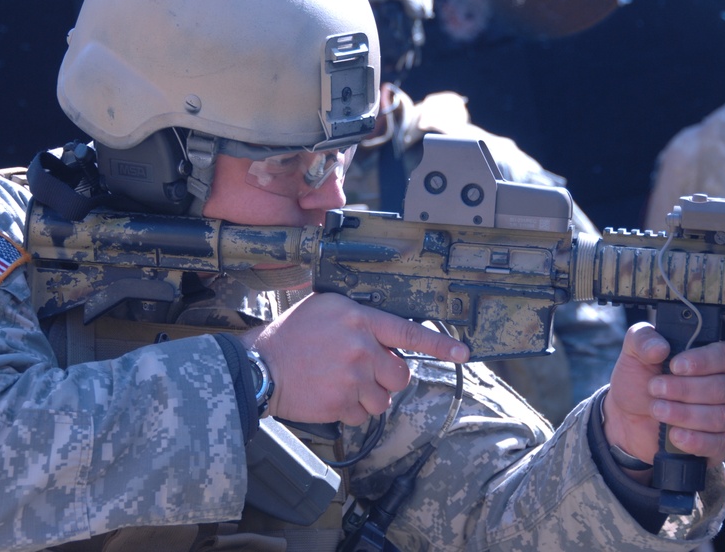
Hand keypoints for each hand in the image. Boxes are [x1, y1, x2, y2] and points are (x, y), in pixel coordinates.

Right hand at [240, 293, 469, 425]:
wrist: (260, 366)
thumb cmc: (292, 335)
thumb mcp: (327, 308)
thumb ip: (360, 319)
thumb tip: (388, 339)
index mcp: (359, 319)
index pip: (408, 332)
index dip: (439, 344)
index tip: (463, 353)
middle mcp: (360, 347)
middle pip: (399, 374)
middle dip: (386, 378)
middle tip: (363, 372)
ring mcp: (352, 377)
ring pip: (382, 399)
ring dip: (367, 396)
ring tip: (340, 383)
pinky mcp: (341, 402)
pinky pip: (362, 415)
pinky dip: (349, 411)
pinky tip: (330, 396)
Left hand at [602, 321, 724, 476]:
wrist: (627, 418)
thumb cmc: (639, 380)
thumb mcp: (633, 354)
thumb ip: (642, 340)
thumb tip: (660, 347)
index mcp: (713, 360)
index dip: (703, 361)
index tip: (675, 366)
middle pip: (723, 387)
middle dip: (685, 389)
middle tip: (655, 388)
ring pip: (721, 416)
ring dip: (685, 414)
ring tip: (656, 409)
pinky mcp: (722, 443)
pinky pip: (720, 444)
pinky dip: (696, 440)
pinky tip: (675, 435)